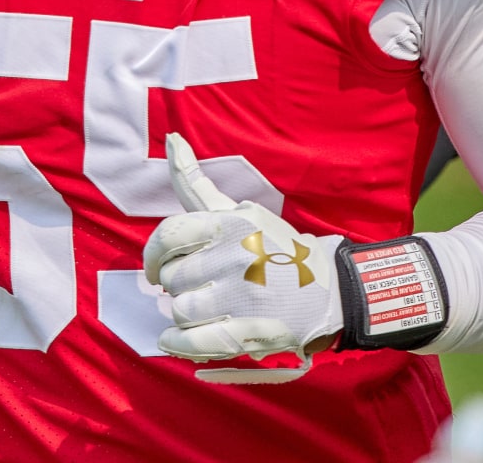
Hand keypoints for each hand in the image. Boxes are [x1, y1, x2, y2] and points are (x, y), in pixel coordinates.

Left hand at [141, 133, 344, 382]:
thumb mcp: (239, 209)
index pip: (168, 235)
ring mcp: (240, 296)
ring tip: (209, 310)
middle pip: (172, 278)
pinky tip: (177, 339)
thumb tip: (171, 139)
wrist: (328, 289)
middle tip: (205, 287)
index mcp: (228, 224)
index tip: (156, 268)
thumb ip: (196, 181)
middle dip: (181, 286)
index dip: (154, 255)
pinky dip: (177, 343)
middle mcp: (232, 256)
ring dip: (187, 314)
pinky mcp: (247, 331)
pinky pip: (193, 341)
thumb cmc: (274, 245)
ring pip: (180, 309)